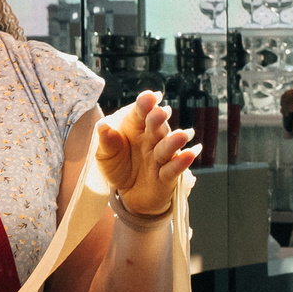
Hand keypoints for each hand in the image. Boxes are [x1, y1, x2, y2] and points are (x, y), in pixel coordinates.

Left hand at [94, 91, 197, 218]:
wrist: (127, 194)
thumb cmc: (118, 166)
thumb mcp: (105, 155)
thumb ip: (105, 141)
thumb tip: (103, 125)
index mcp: (135, 127)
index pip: (140, 112)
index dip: (145, 104)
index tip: (149, 97)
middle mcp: (151, 138)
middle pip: (156, 127)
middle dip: (158, 119)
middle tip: (160, 112)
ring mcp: (160, 157)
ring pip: (167, 147)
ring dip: (173, 142)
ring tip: (180, 136)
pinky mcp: (167, 176)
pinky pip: (174, 169)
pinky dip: (181, 162)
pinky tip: (189, 154)